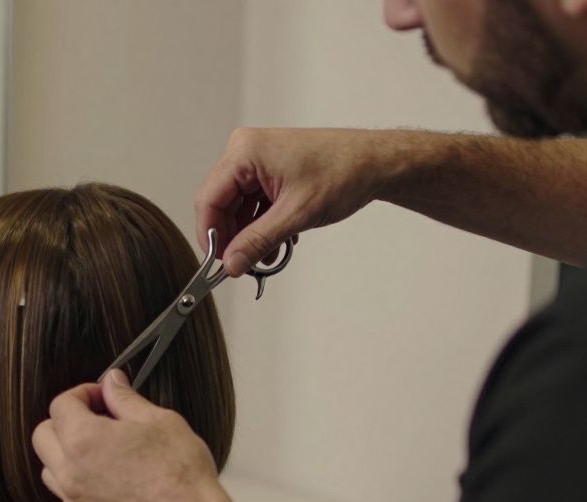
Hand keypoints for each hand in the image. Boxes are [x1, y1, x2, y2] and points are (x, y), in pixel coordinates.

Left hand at [32, 370, 233, 501]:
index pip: (60, 405)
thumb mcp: (159, 421)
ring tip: (101, 449)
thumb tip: (111, 382)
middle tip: (98, 418)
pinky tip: (109, 478)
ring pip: (49, 468)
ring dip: (65, 453)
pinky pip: (68, 496)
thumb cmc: (181, 476)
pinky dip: (78, 481)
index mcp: (83, 440)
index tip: (104, 396)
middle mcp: (70, 473)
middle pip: (43, 435)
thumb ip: (125, 399)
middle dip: (65, 420)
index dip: (83, 393)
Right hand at [197, 128, 395, 275]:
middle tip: (242, 265)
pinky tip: (273, 243)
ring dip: (247, 234)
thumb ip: (258, 241)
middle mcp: (245, 151)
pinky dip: (260, 224)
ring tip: (263, 257)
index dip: (210, 235)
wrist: (377, 162)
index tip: (218, 263)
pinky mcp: (269, 169)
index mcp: (245, 152)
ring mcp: (257, 159)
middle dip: (231, 237)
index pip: (209, 199)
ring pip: (236, 206)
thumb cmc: (344, 172)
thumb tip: (231, 264)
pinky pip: (252, 202)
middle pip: (220, 204)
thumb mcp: (296, 214)